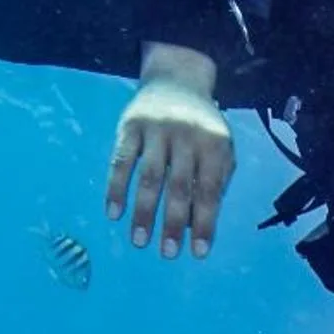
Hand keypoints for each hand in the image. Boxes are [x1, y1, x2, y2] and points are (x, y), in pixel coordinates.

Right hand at [105, 47, 233, 257]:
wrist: (177, 79)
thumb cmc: (202, 128)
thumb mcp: (219, 148)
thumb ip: (214, 183)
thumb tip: (196, 227)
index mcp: (214, 144)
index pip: (210, 190)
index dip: (204, 223)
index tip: (198, 253)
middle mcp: (187, 135)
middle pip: (179, 186)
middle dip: (173, 223)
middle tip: (167, 254)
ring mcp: (157, 129)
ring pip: (149, 177)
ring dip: (143, 212)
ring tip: (139, 241)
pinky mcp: (130, 125)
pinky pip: (121, 161)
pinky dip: (116, 188)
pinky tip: (114, 213)